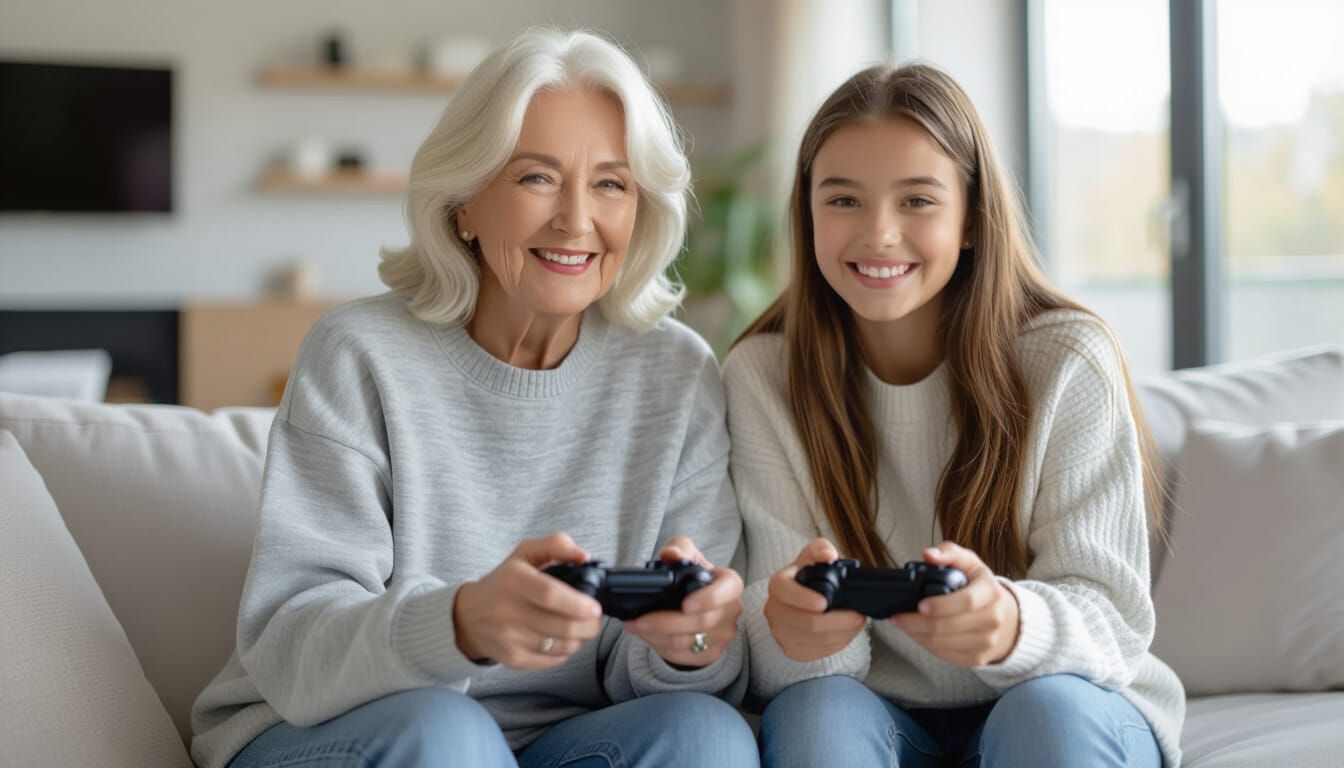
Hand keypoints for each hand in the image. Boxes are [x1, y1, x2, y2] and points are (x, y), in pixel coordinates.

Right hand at [453, 532, 602, 669]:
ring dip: (580, 638)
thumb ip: (556, 545)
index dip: (578, 604)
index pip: (551, 595)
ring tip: (579, 628)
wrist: (467, 616)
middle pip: (563, 626)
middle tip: (594, 619)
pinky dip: (565, 652)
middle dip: (589, 626)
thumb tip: (584, 556)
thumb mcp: (524, 553)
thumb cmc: (503, 581)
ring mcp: (510, 638)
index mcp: (514, 580)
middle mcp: (509, 611)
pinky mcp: (512, 658)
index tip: (595, 608)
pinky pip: (552, 660)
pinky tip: (561, 639)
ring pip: (562, 646)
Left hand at [622, 536, 743, 668]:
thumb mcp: (684, 555)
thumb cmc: (690, 576)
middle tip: (637, 620)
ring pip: (686, 642)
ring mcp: (723, 635)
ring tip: (635, 626)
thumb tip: (670, 554)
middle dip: (664, 622)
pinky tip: (647, 635)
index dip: (710, 599)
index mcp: (729, 583)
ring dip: (655, 636)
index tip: (686, 604)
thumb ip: (678, 548)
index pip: (729, 590)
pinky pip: (682, 655)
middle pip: (701, 622)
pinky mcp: (711, 653)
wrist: (693, 602)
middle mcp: (731, 610)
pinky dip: (659, 646)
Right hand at [764, 538, 866, 661]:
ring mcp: (781, 633)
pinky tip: (846, 633)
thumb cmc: (809, 576)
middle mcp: (774, 611)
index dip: (804, 599)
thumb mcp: (814, 555)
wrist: (801, 598)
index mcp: (777, 585)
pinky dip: (837, 645)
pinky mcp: (791, 650)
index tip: (825, 602)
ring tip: (857, 622)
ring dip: (843, 633)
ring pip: (815, 641)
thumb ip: (821, 549)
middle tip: (859, 615)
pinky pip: (817, 653)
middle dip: (838, 621)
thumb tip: (828, 556)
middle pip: (806, 623)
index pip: (785, 593)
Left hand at [891, 541, 1019, 666]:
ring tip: (903, 624)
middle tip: (898, 617)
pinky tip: (916, 634)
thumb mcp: (969, 562)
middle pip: (949, 627)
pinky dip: (925, 645)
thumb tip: (929, 555)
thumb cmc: (980, 587)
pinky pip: (945, 655)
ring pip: (943, 644)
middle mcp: (993, 619)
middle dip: (917, 623)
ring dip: (917, 635)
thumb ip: (948, 553)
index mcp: (991, 592)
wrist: (1006, 617)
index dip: (941, 606)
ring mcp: (987, 641)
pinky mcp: (978, 658)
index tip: (920, 604)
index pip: (967, 602)